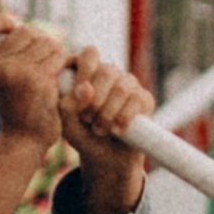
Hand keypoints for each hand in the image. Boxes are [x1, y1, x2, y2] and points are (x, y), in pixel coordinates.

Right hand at [0, 13, 71, 147]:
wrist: (25, 137)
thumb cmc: (14, 102)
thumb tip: (14, 21)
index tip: (14, 28)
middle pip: (25, 31)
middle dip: (39, 40)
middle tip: (43, 59)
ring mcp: (16, 73)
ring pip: (46, 42)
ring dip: (56, 52)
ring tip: (53, 68)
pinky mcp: (39, 81)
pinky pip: (59, 57)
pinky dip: (66, 62)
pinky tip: (64, 74)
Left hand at [54, 42, 154, 213]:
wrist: (107, 159)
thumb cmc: (84, 136)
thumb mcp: (67, 125)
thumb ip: (68, 106)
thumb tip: (85, 88)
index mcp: (89, 73)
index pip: (90, 54)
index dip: (84, 71)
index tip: (78, 94)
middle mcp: (112, 75)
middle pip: (107, 71)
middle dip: (95, 100)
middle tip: (88, 119)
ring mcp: (130, 85)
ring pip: (122, 88)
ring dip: (108, 113)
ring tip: (100, 129)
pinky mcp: (145, 99)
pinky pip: (137, 101)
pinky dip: (124, 118)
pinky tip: (117, 130)